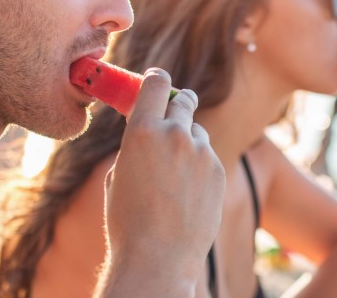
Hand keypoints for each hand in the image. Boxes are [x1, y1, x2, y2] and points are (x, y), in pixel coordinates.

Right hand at [103, 68, 224, 290]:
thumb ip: (137, 144)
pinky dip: (199, 166)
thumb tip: (150, 128)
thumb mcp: (119, 173)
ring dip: (187, 140)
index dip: (156, 79)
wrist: (158, 257)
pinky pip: (207, 157)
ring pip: (196, 131)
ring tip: (174, 173)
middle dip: (179, 102)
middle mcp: (174, 134)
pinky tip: (187, 193)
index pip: (155, 83)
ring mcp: (200, 152)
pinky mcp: (217, 170)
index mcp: (141, 130)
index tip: (157, 80)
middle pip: (183, 99)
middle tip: (178, 107)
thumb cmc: (127, 219)